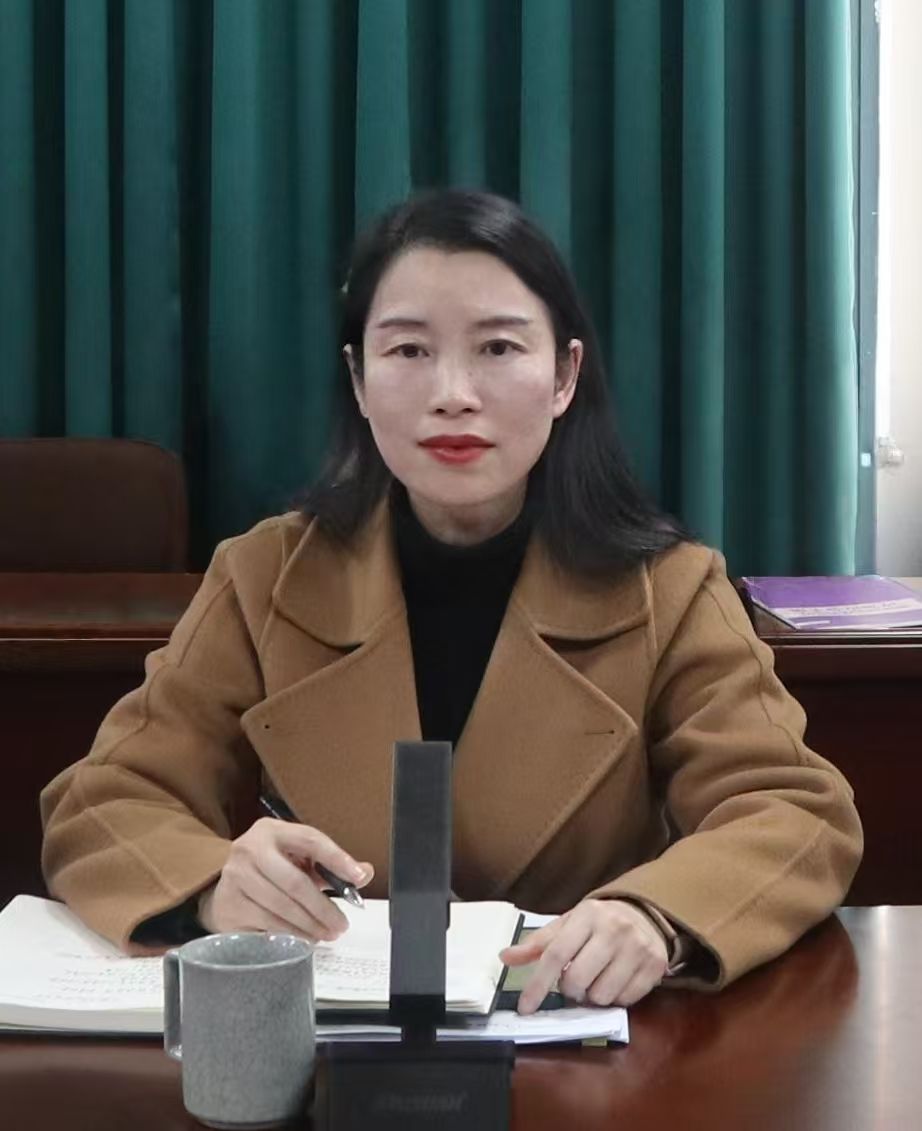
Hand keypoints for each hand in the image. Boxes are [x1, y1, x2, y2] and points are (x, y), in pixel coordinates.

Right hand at [198, 817, 373, 940]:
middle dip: (323, 907)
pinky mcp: (229, 907)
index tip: (358, 877)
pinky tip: (304, 939)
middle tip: (342, 924)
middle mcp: (249, 850)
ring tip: (327, 934)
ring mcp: (234, 879)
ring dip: (309, 926)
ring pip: (281, 908)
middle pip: (295, 882)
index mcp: (271, 831)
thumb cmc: (269, 870)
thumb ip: (330, 865)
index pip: (310, 840)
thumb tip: (364, 873)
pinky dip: (290, 935)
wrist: (222, 888)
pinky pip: (267, 925)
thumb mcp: (296, 858)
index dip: (337, 858)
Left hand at [500, 899, 668, 1013]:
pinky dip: (614, 998)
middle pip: (577, 979)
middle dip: (570, 989)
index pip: (556, 954)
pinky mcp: (655, 966)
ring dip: (592, 995)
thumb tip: (505, 957)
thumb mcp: (568, 924)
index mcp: (587, 915)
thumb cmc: (598, 922)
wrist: (645, 914)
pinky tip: (615, 981)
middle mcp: (614, 929)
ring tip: (596, 978)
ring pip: (601, 996)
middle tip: (574, 981)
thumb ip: (538, 943)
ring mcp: (637, 948)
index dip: (538, 984)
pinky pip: (625, 1001)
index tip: (525, 1007)